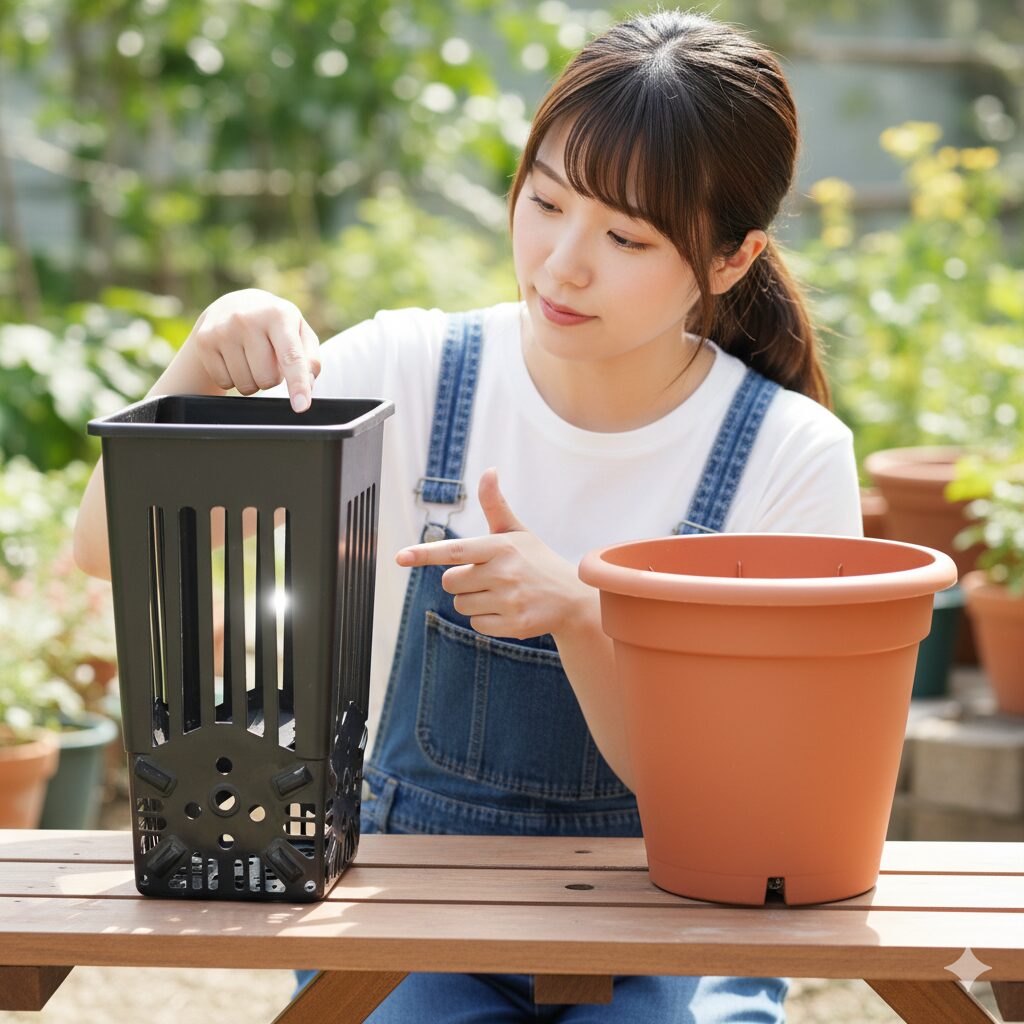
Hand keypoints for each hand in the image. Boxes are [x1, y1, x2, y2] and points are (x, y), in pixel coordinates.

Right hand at [187, 289, 321, 412]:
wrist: (232, 305)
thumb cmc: (274, 325)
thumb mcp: (299, 332)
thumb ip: (310, 359)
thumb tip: (306, 385)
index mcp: (279, 314)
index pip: (291, 357)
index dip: (297, 384)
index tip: (301, 406)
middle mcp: (248, 318)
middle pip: (267, 379)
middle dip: (272, 379)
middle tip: (268, 360)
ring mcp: (223, 329)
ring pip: (245, 385)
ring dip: (253, 381)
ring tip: (251, 359)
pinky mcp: (204, 341)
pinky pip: (224, 382)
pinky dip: (233, 379)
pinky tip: (234, 359)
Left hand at [395, 468, 588, 639]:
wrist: (572, 598)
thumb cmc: (536, 560)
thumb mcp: (516, 531)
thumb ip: (495, 504)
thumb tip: (489, 470)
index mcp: (501, 546)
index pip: (455, 550)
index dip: (424, 553)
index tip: (400, 557)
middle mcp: (504, 573)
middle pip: (450, 581)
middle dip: (461, 579)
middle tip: (487, 576)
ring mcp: (509, 600)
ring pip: (461, 604)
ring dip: (473, 600)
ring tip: (500, 593)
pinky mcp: (514, 624)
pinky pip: (477, 624)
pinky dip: (486, 619)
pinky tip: (507, 610)